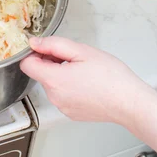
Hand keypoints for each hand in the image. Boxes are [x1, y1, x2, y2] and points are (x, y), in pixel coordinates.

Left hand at [20, 36, 156, 124]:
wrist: (130, 102)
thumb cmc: (111, 76)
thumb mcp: (82, 51)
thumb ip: (54, 44)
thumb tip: (34, 43)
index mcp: (54, 80)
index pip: (27, 64)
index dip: (35, 53)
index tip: (49, 49)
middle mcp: (54, 97)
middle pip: (41, 74)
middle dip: (52, 62)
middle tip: (75, 57)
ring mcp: (62, 107)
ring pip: (53, 84)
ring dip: (62, 74)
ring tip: (84, 71)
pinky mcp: (71, 113)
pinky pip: (63, 95)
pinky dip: (70, 87)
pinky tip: (87, 83)